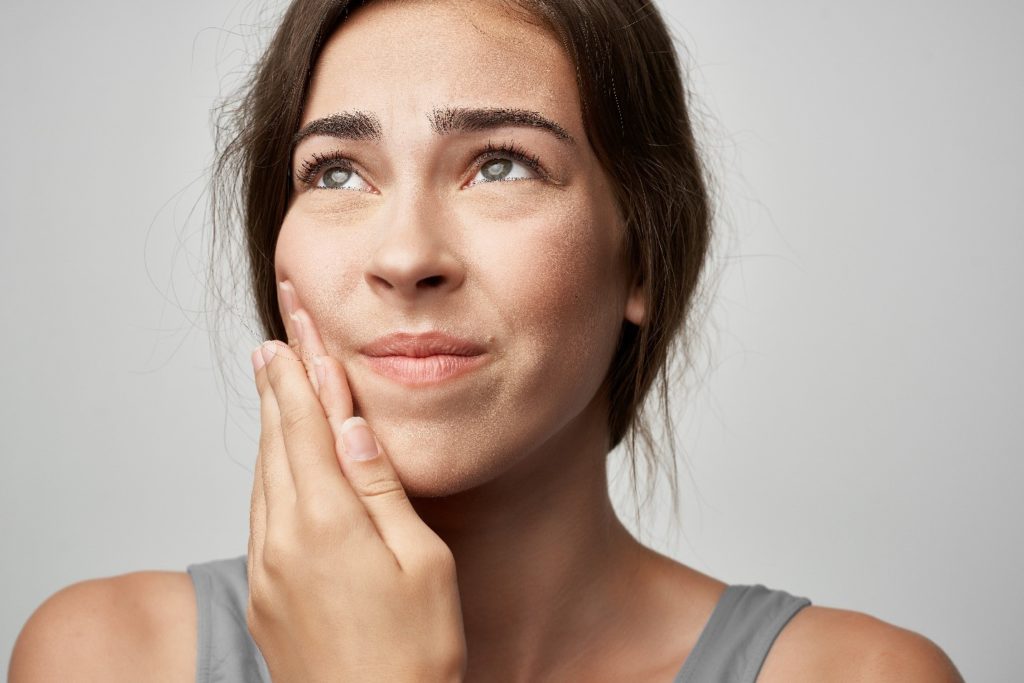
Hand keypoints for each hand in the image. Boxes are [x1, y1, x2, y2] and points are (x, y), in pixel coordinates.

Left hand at [246, 280, 466, 681]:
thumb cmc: (414, 653)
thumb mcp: (422, 563)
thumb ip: (383, 490)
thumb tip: (354, 429)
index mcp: (327, 522)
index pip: (309, 424)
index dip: (300, 370)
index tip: (291, 327)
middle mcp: (283, 537)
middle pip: (277, 440)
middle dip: (276, 383)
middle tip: (275, 339)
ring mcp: (266, 567)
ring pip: (264, 473)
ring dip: (270, 423)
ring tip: (272, 383)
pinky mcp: (263, 591)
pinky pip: (260, 511)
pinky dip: (269, 469)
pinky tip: (277, 460)